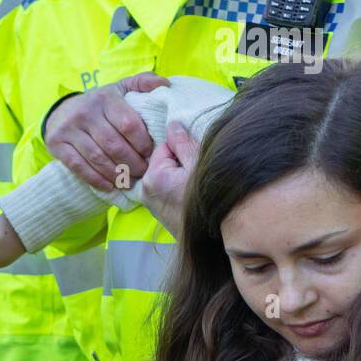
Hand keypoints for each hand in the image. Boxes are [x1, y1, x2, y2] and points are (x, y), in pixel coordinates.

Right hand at [44, 73, 170, 191]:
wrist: (62, 112)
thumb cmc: (99, 104)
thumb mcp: (119, 89)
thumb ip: (142, 83)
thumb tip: (165, 85)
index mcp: (105, 98)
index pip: (128, 125)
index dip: (142, 143)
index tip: (149, 153)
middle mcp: (86, 112)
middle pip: (114, 145)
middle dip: (131, 162)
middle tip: (142, 172)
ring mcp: (70, 129)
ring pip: (98, 158)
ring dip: (116, 174)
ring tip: (128, 181)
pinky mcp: (58, 144)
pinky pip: (79, 167)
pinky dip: (96, 179)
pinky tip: (109, 186)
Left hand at [139, 121, 200, 236]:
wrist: (215, 235)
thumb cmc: (208, 198)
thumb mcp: (198, 163)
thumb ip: (182, 142)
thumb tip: (172, 125)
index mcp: (152, 177)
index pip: (164, 146)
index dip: (181, 149)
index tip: (194, 160)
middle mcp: (145, 192)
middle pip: (163, 162)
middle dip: (178, 162)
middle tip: (195, 174)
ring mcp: (150, 205)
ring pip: (165, 176)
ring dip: (178, 176)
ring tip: (193, 186)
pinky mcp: (158, 214)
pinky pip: (166, 190)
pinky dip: (176, 189)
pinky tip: (189, 197)